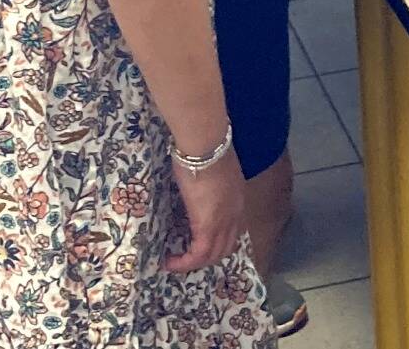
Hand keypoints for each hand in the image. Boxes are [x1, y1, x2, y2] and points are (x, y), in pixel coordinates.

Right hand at [163, 145, 246, 272]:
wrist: (206, 144)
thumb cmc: (205, 149)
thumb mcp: (213, 169)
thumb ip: (210, 182)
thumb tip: (198, 184)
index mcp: (237, 199)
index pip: (233, 230)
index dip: (218, 241)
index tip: (199, 244)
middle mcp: (236, 214)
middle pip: (226, 247)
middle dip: (207, 256)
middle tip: (186, 258)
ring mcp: (224, 221)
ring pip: (214, 254)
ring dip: (195, 262)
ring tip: (176, 262)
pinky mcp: (208, 225)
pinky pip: (199, 254)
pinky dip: (185, 262)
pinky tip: (170, 261)